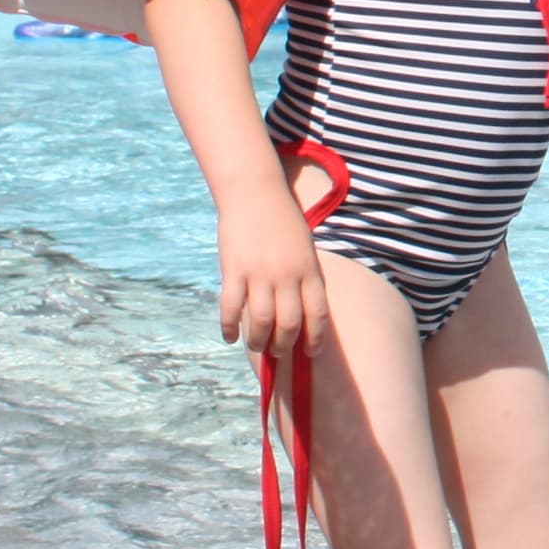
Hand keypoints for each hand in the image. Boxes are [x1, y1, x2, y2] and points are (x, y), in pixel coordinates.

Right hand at [217, 197, 327, 358]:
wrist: (256, 194)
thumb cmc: (284, 222)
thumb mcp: (305, 250)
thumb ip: (304, 279)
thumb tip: (301, 314)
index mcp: (310, 270)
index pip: (318, 315)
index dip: (314, 339)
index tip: (310, 354)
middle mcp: (287, 275)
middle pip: (289, 324)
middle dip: (284, 346)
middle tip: (277, 352)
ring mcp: (260, 273)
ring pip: (261, 321)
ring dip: (258, 341)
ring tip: (256, 346)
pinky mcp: (233, 270)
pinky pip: (231, 308)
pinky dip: (230, 327)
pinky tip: (230, 337)